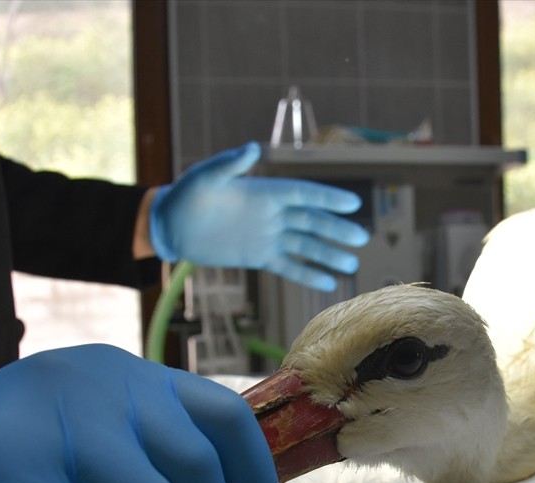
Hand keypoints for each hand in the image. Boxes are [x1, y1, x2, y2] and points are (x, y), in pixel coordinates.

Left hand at [148, 142, 369, 290]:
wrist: (173, 225)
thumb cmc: (187, 195)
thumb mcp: (206, 177)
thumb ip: (229, 164)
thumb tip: (251, 149)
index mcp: (265, 192)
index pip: (304, 194)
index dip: (328, 198)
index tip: (352, 203)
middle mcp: (273, 214)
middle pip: (312, 222)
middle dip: (336, 230)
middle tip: (361, 238)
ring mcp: (268, 236)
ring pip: (305, 247)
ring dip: (328, 255)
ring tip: (352, 265)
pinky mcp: (259, 256)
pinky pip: (288, 267)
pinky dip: (307, 274)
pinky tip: (328, 283)